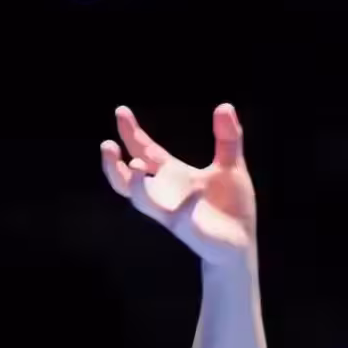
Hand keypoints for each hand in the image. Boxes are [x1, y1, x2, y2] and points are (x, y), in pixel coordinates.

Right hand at [103, 104, 256, 266]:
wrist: (241, 242)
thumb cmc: (231, 205)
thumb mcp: (231, 165)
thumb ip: (228, 138)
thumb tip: (225, 105)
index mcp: (174, 175)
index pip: (145, 150)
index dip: (131, 132)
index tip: (121, 111)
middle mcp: (166, 193)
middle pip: (128, 178)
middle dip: (114, 164)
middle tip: (107, 145)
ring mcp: (173, 212)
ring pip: (142, 201)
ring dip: (135, 185)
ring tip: (134, 164)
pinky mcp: (188, 229)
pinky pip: (181, 217)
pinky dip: (186, 204)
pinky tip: (195, 193)